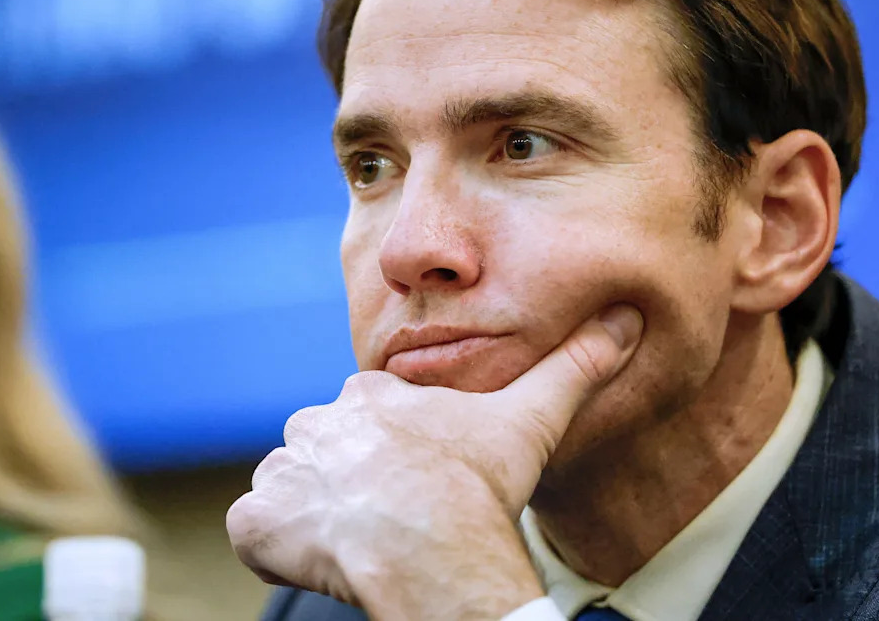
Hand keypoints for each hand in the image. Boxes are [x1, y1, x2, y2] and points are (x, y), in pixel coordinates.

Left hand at [226, 304, 642, 619]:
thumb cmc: (477, 485)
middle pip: (325, 448)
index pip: (368, 414)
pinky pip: (255, 530)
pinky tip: (321, 558)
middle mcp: (317, 424)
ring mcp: (284, 472)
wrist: (431, 546)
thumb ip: (574, 367)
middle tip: (389, 512)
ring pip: (290, 486)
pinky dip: (276, 546)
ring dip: (313, 511)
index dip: (391, 450)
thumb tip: (623, 320)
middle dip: (347, 477)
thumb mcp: (531, 418)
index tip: (416, 478)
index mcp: (371, 396)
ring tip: (360, 539)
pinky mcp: (258, 523)